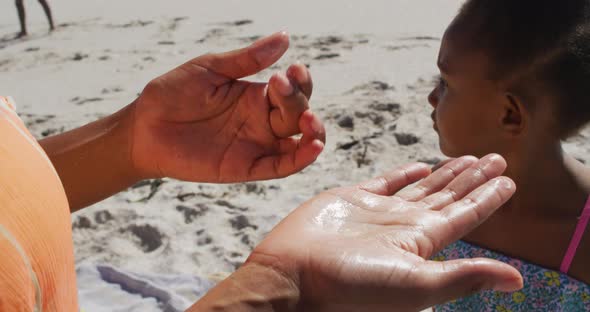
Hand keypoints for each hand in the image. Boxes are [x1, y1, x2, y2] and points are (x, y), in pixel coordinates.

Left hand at [131, 32, 324, 181]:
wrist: (143, 127)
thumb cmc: (173, 94)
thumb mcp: (210, 69)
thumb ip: (247, 59)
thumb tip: (285, 38)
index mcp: (256, 96)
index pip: (292, 90)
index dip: (300, 81)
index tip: (294, 69)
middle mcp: (261, 121)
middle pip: (298, 114)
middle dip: (299, 100)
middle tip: (283, 87)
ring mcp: (255, 145)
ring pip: (297, 143)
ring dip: (312, 133)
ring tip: (309, 121)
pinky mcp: (246, 167)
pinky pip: (279, 167)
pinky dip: (300, 160)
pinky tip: (312, 148)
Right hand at [247, 154, 522, 310]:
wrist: (293, 274)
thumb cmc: (350, 285)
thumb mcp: (415, 284)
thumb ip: (464, 277)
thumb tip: (517, 279)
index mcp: (422, 244)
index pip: (465, 216)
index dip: (488, 198)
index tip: (509, 179)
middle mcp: (404, 226)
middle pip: (448, 198)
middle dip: (474, 179)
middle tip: (497, 158)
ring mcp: (378, 212)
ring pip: (422, 187)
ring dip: (447, 173)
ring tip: (470, 158)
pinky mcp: (352, 199)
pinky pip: (386, 182)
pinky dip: (405, 174)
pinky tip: (422, 166)